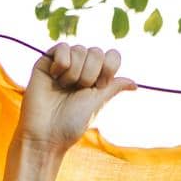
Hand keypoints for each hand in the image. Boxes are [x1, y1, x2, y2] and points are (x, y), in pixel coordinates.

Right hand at [17, 43, 136, 152]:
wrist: (46, 133)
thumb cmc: (71, 123)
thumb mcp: (97, 103)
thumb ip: (113, 87)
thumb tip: (134, 84)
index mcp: (95, 78)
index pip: (111, 56)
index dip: (108, 69)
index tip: (99, 87)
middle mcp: (80, 69)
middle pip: (96, 52)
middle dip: (91, 74)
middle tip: (79, 90)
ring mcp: (63, 64)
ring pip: (80, 50)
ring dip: (75, 73)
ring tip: (64, 88)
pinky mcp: (47, 61)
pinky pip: (62, 47)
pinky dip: (62, 63)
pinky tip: (54, 77)